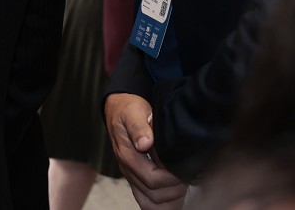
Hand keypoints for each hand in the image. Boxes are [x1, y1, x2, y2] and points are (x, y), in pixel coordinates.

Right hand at [104, 93, 187, 208]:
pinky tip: (176, 197)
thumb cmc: (128, 109)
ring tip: (185, 185)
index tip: (186, 169)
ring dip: (170, 199)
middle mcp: (127, 168)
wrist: (118, 108)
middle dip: (175, 190)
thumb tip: (144, 144)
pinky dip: (162, 204)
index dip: (172, 178)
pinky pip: (146, 201)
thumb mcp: (134, 112)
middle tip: (190, 177)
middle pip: (154, 194)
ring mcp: (130, 174)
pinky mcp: (135, 177)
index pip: (152, 179)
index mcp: (127, 154)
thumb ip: (139, 127)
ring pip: (151, 202)